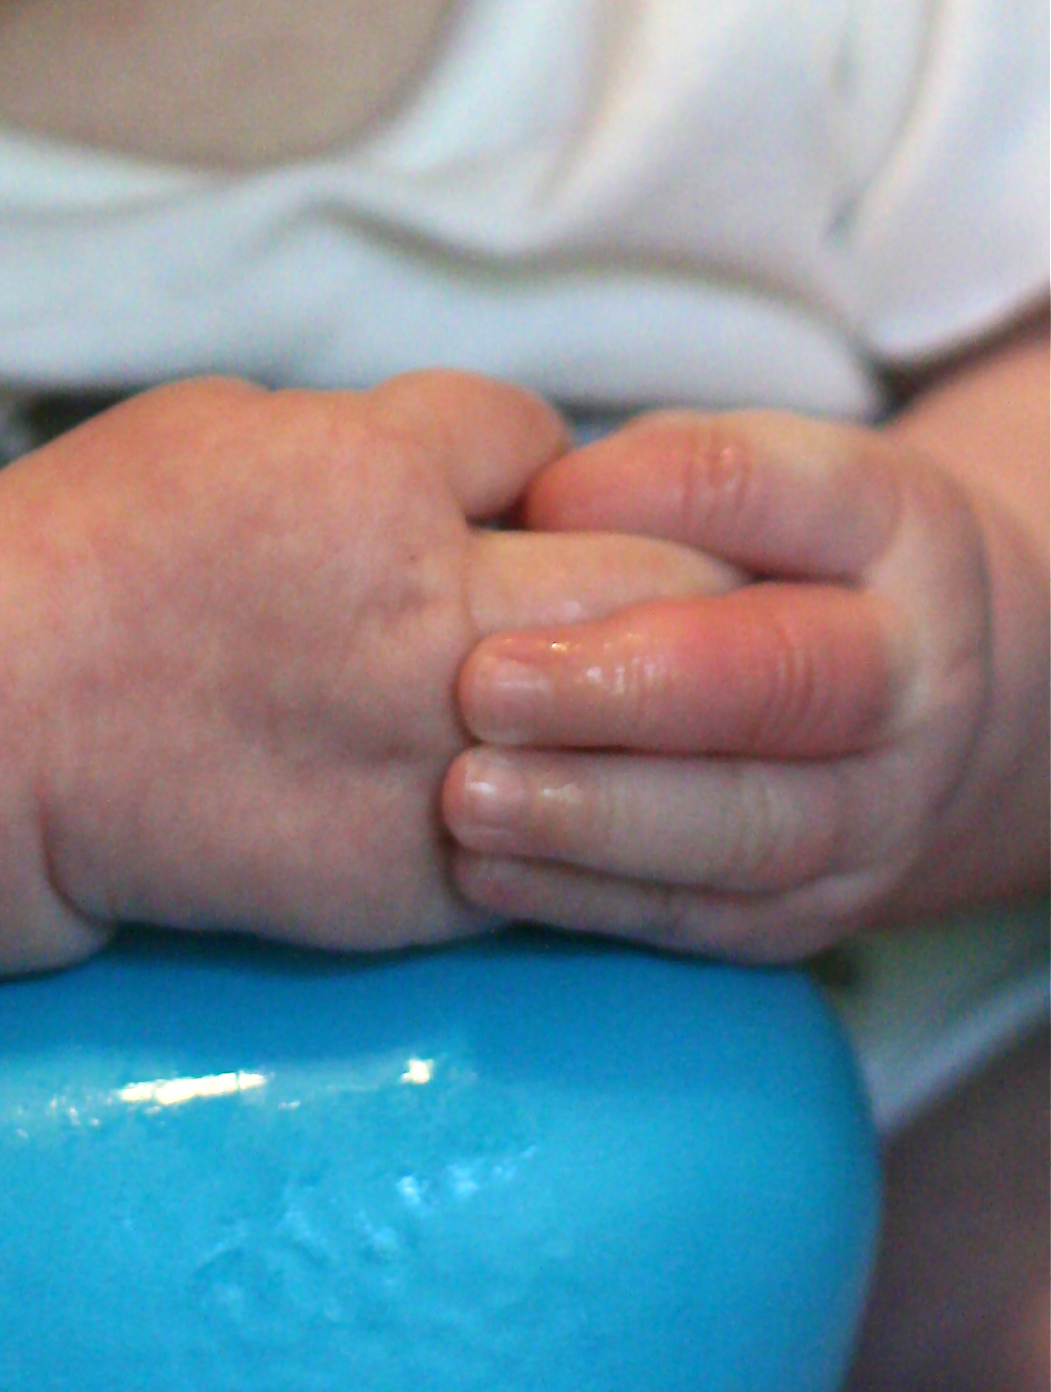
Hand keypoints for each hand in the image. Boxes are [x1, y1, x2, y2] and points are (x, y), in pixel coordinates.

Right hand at [0, 370, 738, 956]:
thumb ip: (382, 441)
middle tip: (679, 583)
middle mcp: (424, 617)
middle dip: (675, 568)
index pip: (545, 437)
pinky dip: (586, 812)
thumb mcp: (231, 424)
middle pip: (658, 576)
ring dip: (665, 700)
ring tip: (671, 695)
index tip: (505, 490)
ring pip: (647, 720)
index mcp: (371, 476)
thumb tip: (499, 464)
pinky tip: (569, 792)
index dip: (532, 459)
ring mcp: (430, 761)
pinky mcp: (417, 881)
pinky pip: (570, 843)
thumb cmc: (87, 551)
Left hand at [445, 408, 1001, 958]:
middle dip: (628, 688)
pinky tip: (487, 867)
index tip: (536, 500)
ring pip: (752, 831)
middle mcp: (910, 679)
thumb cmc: (783, 553)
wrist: (922, 701)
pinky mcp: (818, 912)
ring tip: (469, 793)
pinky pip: (710, 918)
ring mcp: (880, 814)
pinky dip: (590, 898)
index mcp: (893, 527)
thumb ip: (653, 478)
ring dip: (596, 817)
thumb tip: (539, 511)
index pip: (776, 493)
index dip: (653, 496)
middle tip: (483, 683)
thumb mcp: (744, 474)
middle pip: (782, 685)